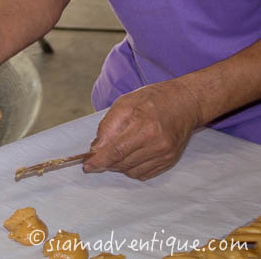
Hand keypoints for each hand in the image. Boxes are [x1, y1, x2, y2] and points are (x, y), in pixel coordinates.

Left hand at [83, 79, 202, 179]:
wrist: (185, 103)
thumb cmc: (153, 99)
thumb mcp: (125, 103)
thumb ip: (108, 125)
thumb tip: (96, 148)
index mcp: (144, 127)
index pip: (116, 151)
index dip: (99, 160)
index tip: (87, 166)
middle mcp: (157, 144)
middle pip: (123, 163)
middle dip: (106, 161)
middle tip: (98, 154)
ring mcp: (165, 155)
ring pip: (132, 171)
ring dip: (118, 165)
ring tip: (116, 150)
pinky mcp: (170, 161)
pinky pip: (144, 173)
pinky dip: (132, 168)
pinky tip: (130, 155)